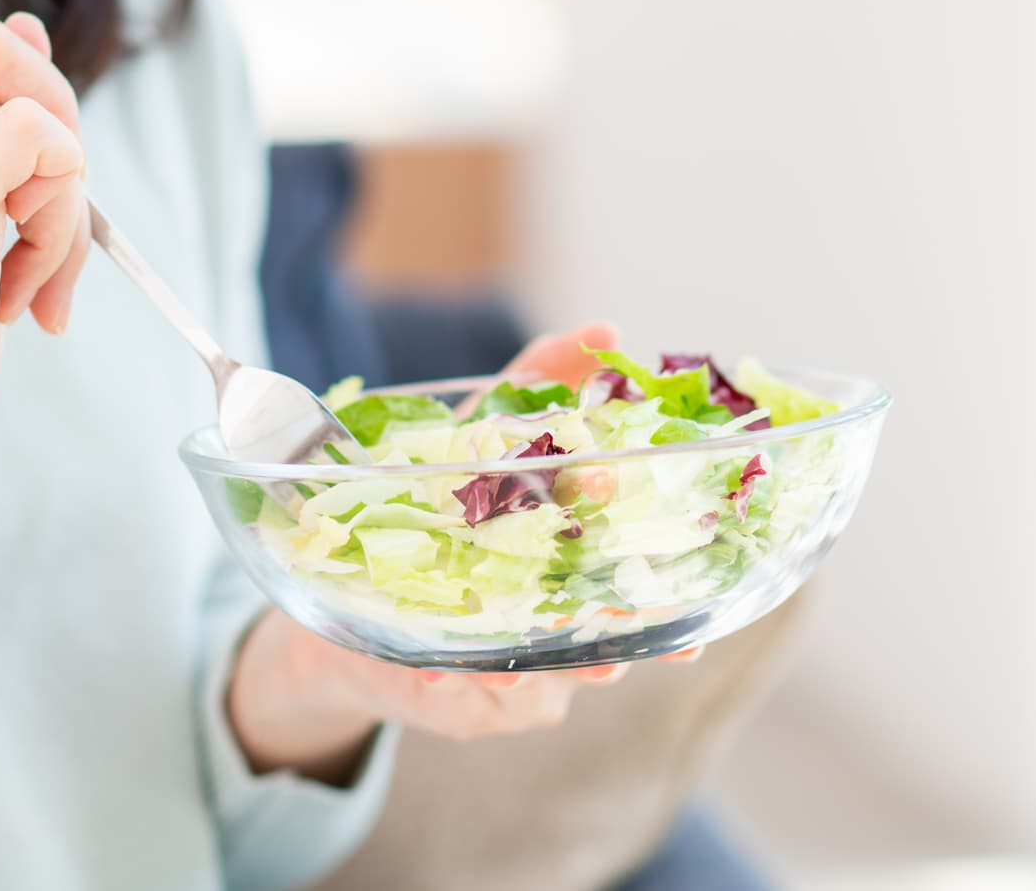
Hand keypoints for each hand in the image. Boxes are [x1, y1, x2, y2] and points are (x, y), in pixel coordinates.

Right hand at [0, 14, 91, 512]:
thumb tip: (27, 27)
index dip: (42, 107)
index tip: (42, 189)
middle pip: (26, 83)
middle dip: (64, 168)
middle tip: (42, 251)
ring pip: (50, 134)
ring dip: (62, 229)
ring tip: (13, 297)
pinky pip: (42, 141)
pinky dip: (62, 219)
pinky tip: (23, 291)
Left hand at [228, 319, 699, 781]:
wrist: (346, 584)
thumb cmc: (436, 501)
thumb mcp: (480, 430)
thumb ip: (539, 379)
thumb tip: (605, 330)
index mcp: (581, 563)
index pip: (646, 574)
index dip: (668, 578)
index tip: (689, 559)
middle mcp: (568, 626)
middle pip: (610, 639)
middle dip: (618, 634)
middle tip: (621, 633)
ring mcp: (526, 673)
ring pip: (547, 680)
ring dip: (540, 669)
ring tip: (530, 664)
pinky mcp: (470, 704)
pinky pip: (471, 700)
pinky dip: (456, 685)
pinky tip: (439, 672)